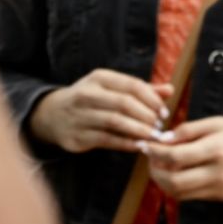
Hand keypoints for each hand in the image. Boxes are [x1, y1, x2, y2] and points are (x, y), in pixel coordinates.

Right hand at [30, 70, 173, 153]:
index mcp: (99, 78)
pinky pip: (106, 140)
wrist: (52, 115)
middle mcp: (87, 94)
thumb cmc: (92, 99)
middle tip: (160, 126)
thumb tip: (170, 89)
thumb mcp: (112, 88)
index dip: (152, 99)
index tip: (164, 112)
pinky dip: (126, 143)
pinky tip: (139, 145)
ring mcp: (79, 115)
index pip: (132, 85)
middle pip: (124, 103)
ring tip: (153, 136)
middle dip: (146, 116)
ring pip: (115, 122)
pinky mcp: (76, 136)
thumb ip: (142, 90)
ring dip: (138, 130)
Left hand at [141, 116, 222, 201]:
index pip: (177, 156)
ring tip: (160, 165)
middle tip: (151, 158)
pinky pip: (186, 196)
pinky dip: (173, 186)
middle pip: (174, 180)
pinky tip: (172, 173)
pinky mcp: (216, 196)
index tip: (145, 145)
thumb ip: (189, 129)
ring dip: (161, 180)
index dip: (155, 152)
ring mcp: (216, 187)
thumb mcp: (216, 124)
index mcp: (216, 149)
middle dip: (155, 170)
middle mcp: (216, 172)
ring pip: (177, 192)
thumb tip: (163, 140)